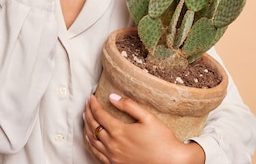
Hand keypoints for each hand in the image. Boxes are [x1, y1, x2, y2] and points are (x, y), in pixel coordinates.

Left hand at [83, 94, 205, 163]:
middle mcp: (113, 145)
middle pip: (93, 126)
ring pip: (92, 140)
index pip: (99, 115)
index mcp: (120, 131)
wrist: (171, 162)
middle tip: (86, 105)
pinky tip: (89, 139)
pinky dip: (90, 144)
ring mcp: (113, 157)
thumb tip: (112, 97)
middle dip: (87, 113)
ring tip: (85, 118)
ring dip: (86, 127)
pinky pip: (97, 154)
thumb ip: (129, 106)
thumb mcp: (148, 118)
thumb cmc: (162, 140)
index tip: (90, 97)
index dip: (93, 105)